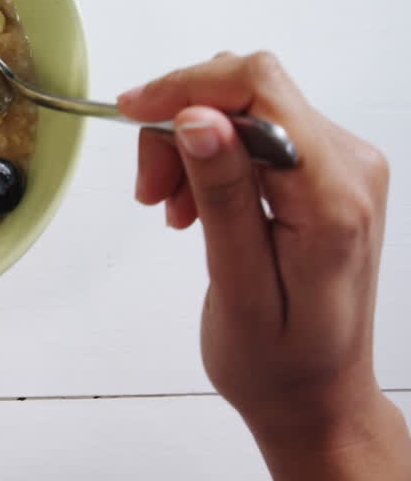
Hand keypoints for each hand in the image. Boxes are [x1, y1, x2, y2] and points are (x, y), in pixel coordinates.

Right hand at [119, 51, 410, 480]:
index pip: (260, 88)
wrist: (317, 394)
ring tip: (169, 209)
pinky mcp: (319, 171)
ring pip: (240, 108)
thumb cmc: (278, 360)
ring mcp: (338, 165)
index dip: (187, 86)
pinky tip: (192, 206)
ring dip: (187, 144)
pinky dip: (205, 157)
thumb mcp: (238, 287)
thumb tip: (198, 117)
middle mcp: (349, 166)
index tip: (131, 113)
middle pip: (247, 92)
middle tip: (149, 192)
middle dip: (180, 124)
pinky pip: (250, 132)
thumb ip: (224, 196)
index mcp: (334, 196)